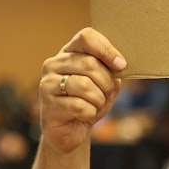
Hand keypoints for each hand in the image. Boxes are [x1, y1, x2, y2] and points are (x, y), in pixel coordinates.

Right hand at [39, 28, 126, 153]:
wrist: (71, 131)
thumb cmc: (89, 103)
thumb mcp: (104, 83)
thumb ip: (110, 70)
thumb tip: (119, 63)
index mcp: (68, 53)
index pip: (86, 37)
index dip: (107, 49)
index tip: (121, 65)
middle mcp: (53, 64)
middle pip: (89, 64)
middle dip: (106, 83)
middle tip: (106, 94)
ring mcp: (47, 84)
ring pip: (85, 86)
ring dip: (98, 99)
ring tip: (94, 105)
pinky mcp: (48, 105)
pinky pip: (79, 106)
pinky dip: (90, 112)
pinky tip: (84, 115)